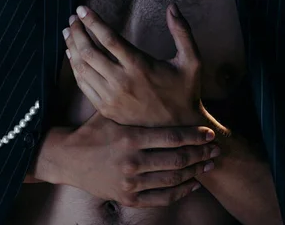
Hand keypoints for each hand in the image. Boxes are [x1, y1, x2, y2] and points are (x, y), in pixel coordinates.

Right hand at [53, 111, 219, 206]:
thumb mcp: (112, 112)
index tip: (210, 133)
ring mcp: (131, 183)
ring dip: (195, 172)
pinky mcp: (128, 198)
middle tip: (216, 149)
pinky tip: (192, 183)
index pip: (172, 138)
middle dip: (200, 154)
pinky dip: (181, 192)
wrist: (69, 158)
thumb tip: (158, 85)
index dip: (195, 136)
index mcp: (131, 138)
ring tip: (208, 164)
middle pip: (177, 160)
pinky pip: (162, 198)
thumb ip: (135, 106)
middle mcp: (132, 162)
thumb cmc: (93, 130)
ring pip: (172, 180)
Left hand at [63, 2, 203, 126]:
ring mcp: (112, 97)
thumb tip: (172, 6)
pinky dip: (75, 68)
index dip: (93, 21)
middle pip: (89, 52)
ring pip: (82, 68)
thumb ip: (182, 31)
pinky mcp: (107, 109)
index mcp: (140, 66)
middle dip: (77, 31)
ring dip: (72, 47)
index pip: (109, 38)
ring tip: (68, 32)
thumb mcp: (192, 60)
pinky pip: (84, 85)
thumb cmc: (185, 90)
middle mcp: (122, 81)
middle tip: (72, 18)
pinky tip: (72, 55)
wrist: (179, 128)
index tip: (82, 8)